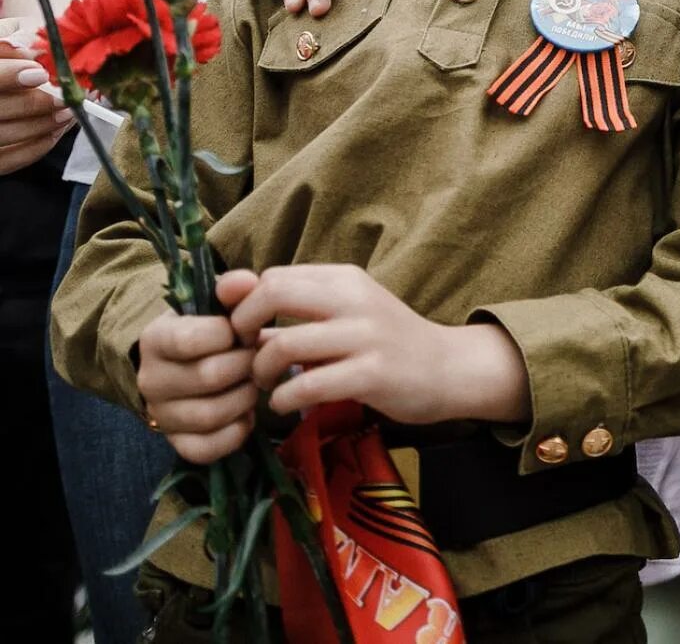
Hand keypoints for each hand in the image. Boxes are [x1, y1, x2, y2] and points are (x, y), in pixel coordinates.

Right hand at [0, 24, 71, 173]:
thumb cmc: (10, 51)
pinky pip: (6, 161)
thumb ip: (18, 39)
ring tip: (66, 113)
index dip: (8, 75)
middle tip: (63, 99)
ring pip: (0, 135)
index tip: (40, 74)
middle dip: (30, 105)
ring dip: (38, 126)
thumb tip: (35, 50)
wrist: (8, 72)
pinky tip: (54, 132)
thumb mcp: (10, 32)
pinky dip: (34, 148)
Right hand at [137, 273, 261, 463]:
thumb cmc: (211, 328)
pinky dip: (235, 433)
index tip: (243, 330)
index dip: (229, 334)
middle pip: (210, 377)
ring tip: (252, 383)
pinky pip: (207, 449)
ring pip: (211, 415)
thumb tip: (246, 282)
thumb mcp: (218, 303)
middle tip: (257, 357)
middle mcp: (151, 380)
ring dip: (244, 398)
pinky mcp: (177, 443)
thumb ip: (233, 288)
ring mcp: (162, 415)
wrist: (189, 362)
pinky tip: (245, 415)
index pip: (192, 339)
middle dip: (245, 365)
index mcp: (156, 339)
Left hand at [232, 263, 527, 424]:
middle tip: (245, 356)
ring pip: (284, 344)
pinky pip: (307, 385)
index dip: (243, 306)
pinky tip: (286, 404)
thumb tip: (229, 295)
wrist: (448, 368)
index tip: (243, 334)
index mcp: (344, 279)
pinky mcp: (373, 374)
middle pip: (272, 294)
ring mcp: (366, 336)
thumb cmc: (387, 343)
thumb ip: (295, 305)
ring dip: (260, 372)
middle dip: (243, 328)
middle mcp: (354, 299)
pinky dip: (283, 399)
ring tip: (265, 385)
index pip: (272, 276)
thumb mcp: (344, 313)